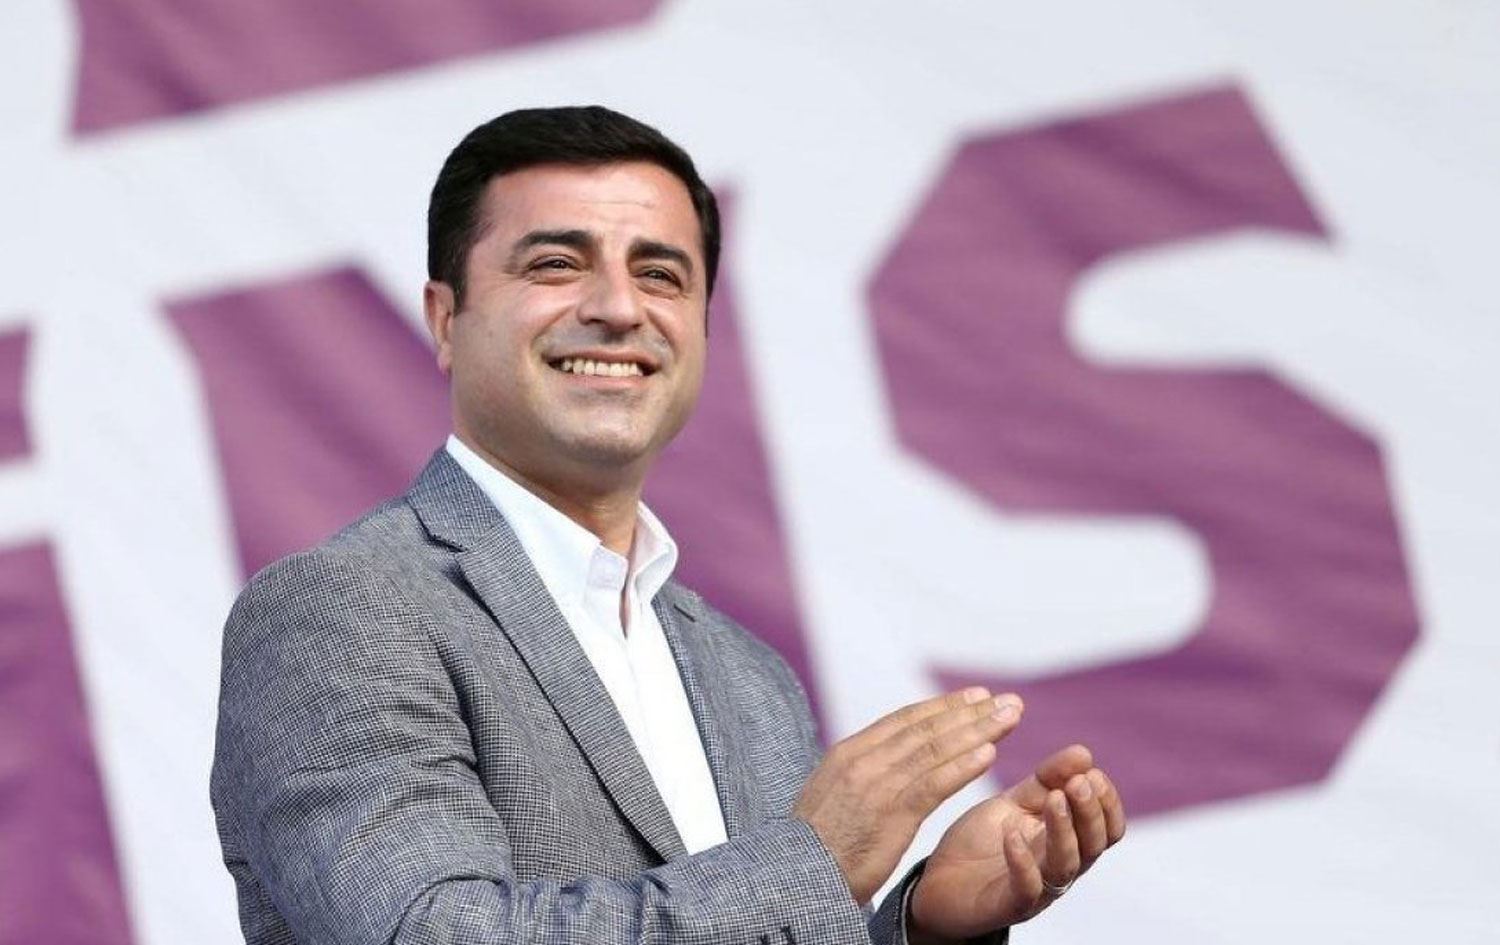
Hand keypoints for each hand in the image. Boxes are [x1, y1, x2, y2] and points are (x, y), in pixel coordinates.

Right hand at [794, 688, 1023, 904]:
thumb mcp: (832, 795)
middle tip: (1006, 701)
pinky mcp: (890, 814)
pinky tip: (989, 754)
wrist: (797, 877)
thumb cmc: (815, 846)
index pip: (905, 720)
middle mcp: (864, 760)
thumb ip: (860, 774)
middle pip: (927, 728)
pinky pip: (934, 784)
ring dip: (978, 731)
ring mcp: (877, 785)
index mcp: (849, 752)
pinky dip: (963, 767)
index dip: (944, 707)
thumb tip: (884, 761)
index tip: (974, 698)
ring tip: (1009, 718)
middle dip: (970, 712)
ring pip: (936, 749)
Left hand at [908, 745, 1125, 940]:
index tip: (1091, 771)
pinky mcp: (1009, 905)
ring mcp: (1038, 889)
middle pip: (1094, 845)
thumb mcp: (1015, 802)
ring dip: (1064, 830)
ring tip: (1054, 799)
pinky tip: (1012, 833)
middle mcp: (1060, 866)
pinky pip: (1026, 889)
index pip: (1107, 827)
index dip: (1107, 801)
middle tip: (1078, 783)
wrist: (937, 882)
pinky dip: (1023, 861)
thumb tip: (1084, 753)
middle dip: (1090, 812)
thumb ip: (1047, 780)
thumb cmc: (983, 842)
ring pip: (1066, 864)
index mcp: (1067, 841)